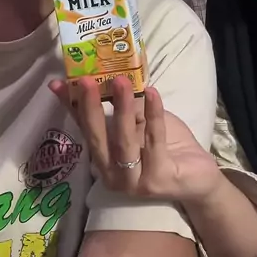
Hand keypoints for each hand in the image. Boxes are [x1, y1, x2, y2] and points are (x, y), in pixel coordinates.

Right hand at [50, 75, 219, 202]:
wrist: (199, 178)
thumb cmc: (168, 147)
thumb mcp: (142, 124)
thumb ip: (126, 109)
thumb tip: (111, 75)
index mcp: (105, 159)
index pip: (84, 128)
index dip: (71, 105)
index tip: (57, 83)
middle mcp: (113, 174)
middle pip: (97, 138)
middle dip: (91, 106)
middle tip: (87, 79)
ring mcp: (134, 181)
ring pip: (124, 141)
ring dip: (122, 108)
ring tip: (120, 80)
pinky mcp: (158, 179)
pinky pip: (154, 141)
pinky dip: (153, 115)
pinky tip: (152, 93)